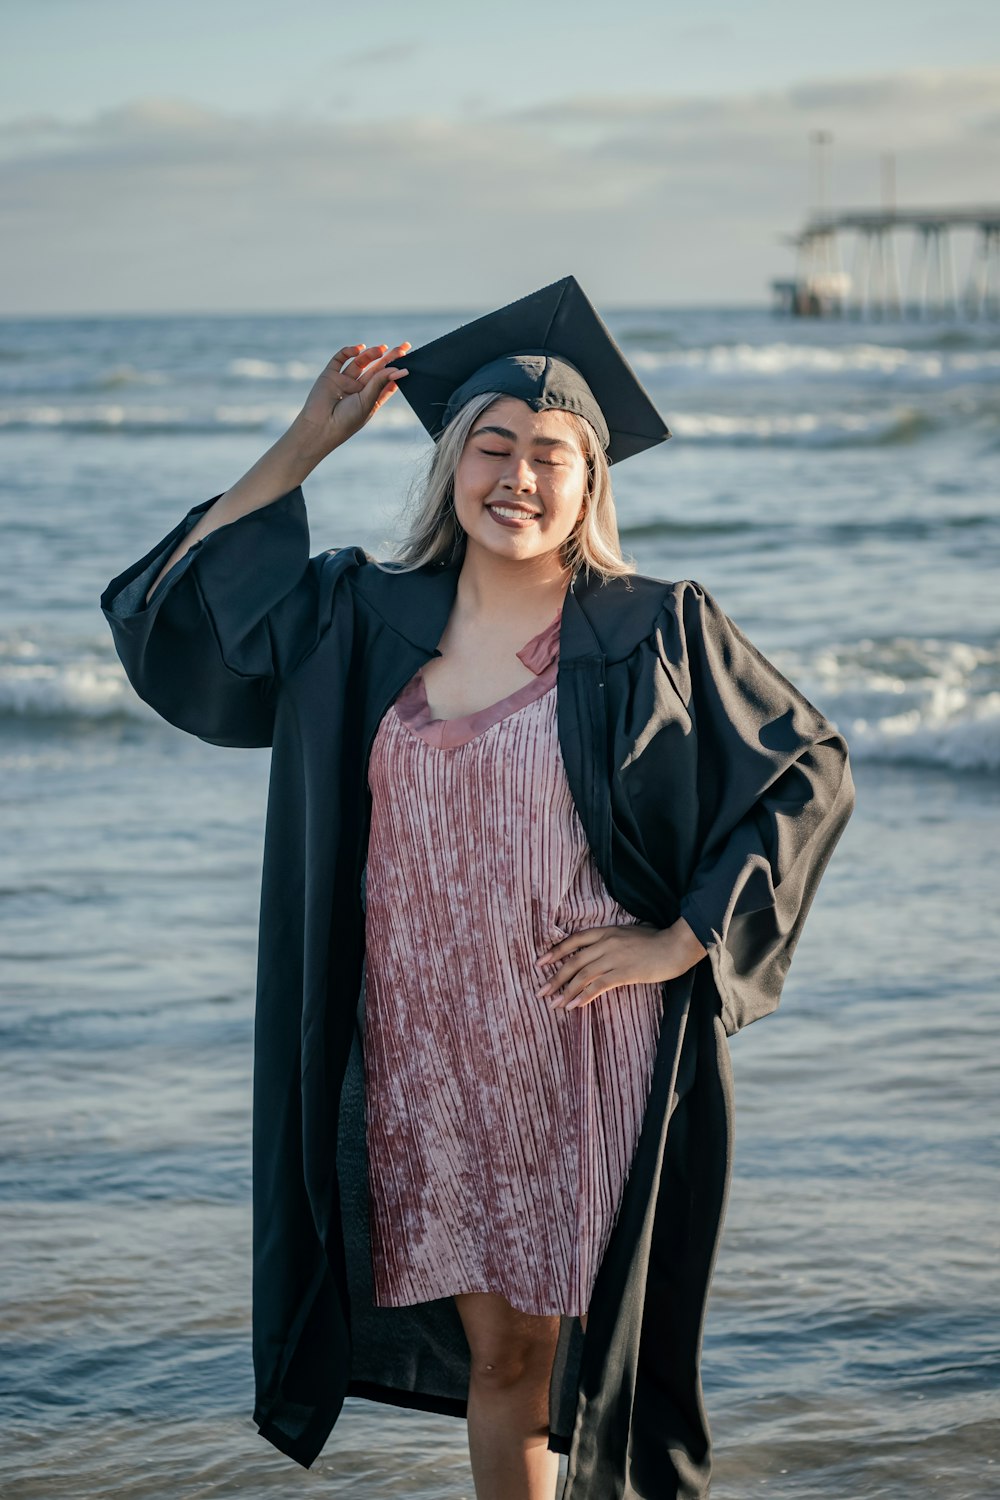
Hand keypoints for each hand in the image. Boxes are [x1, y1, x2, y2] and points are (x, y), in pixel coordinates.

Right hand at [290, 341, 409, 460]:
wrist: (320, 427)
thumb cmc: (347, 420)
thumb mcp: (368, 401)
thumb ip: (380, 382)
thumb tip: (399, 369)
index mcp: (370, 399)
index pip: (386, 382)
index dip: (396, 372)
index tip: (408, 362)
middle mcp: (358, 389)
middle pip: (376, 370)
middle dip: (389, 358)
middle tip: (403, 347)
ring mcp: (344, 381)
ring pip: (360, 362)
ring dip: (371, 354)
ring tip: (382, 349)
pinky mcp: (330, 375)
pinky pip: (340, 359)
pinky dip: (349, 351)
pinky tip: (359, 349)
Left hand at [534, 918, 707, 1011]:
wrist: (675, 946)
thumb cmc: (655, 940)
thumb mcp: (629, 932)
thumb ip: (612, 939)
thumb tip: (598, 951)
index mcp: (606, 931)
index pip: (574, 940)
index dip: (555, 952)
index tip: (540, 963)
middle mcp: (606, 943)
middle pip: (574, 961)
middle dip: (555, 978)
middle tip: (541, 991)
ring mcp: (614, 958)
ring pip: (583, 976)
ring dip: (566, 991)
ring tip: (555, 1004)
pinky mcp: (624, 973)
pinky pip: (598, 986)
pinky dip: (584, 996)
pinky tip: (574, 1006)